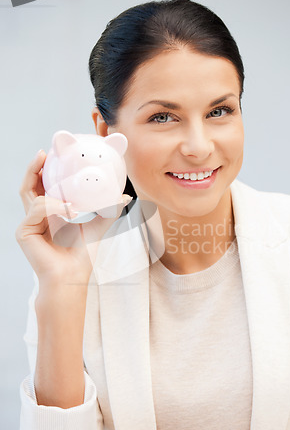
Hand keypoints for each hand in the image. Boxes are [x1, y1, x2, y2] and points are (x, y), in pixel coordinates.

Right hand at [15, 149, 131, 285]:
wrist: (73, 276)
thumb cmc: (82, 255)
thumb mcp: (97, 226)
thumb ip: (108, 210)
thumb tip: (124, 197)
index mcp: (50, 214)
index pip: (44, 187)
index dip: (46, 171)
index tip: (55, 154)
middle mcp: (36, 217)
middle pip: (29, 186)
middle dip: (35, 167)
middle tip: (45, 153)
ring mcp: (28, 224)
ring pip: (32, 195)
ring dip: (53, 193)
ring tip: (72, 204)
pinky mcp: (24, 231)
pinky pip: (37, 209)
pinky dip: (54, 207)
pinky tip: (68, 212)